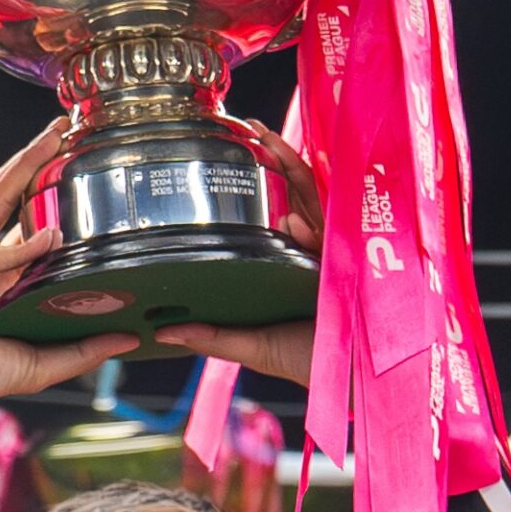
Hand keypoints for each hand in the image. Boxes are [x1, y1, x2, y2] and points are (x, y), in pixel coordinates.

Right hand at [0, 117, 138, 424]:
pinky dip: (20, 248)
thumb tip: (132, 338)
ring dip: (23, 165)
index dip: (46, 190)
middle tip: (64, 126)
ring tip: (53, 138)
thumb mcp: (41, 364)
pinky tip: (52, 238)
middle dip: (33, 157)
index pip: (25, 221)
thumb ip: (83, 351)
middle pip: (5, 193)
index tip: (77, 163)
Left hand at [154, 118, 322, 386]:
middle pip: (295, 193)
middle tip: (250, 127)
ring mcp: (333, 255)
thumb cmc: (308, 363)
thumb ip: (212, 336)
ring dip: (293, 169)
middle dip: (276, 158)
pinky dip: (311, 227)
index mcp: (291, 263)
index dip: (261, 179)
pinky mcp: (349, 268)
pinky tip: (290, 221)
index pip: (276, 210)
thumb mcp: (252, 346)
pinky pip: (331, 236)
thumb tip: (162, 331)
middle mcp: (314, 251)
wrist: (348, 384)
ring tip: (267, 140)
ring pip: (314, 201)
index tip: (234, 151)